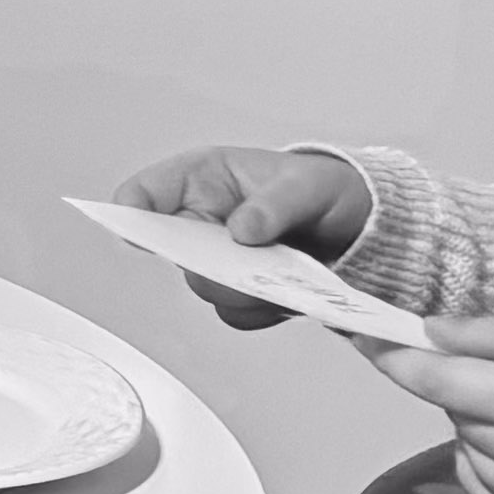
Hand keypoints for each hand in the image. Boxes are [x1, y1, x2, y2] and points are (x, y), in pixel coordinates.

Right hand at [105, 143, 371, 327]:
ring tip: (282, 273)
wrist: (360, 229)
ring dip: (242, 288)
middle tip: (244, 258)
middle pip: (174, 252)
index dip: (133, 211)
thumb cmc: (327, 191)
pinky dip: (262, 309)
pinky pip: (235, 313)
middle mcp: (203, 221)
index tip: (136, 230)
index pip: (148, 192)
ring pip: (205, 288)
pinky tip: (287, 291)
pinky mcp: (241, 292)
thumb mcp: (309, 186)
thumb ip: (275, 204)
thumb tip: (242, 230)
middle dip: (210, 261)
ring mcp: (220, 259)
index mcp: (204, 180)